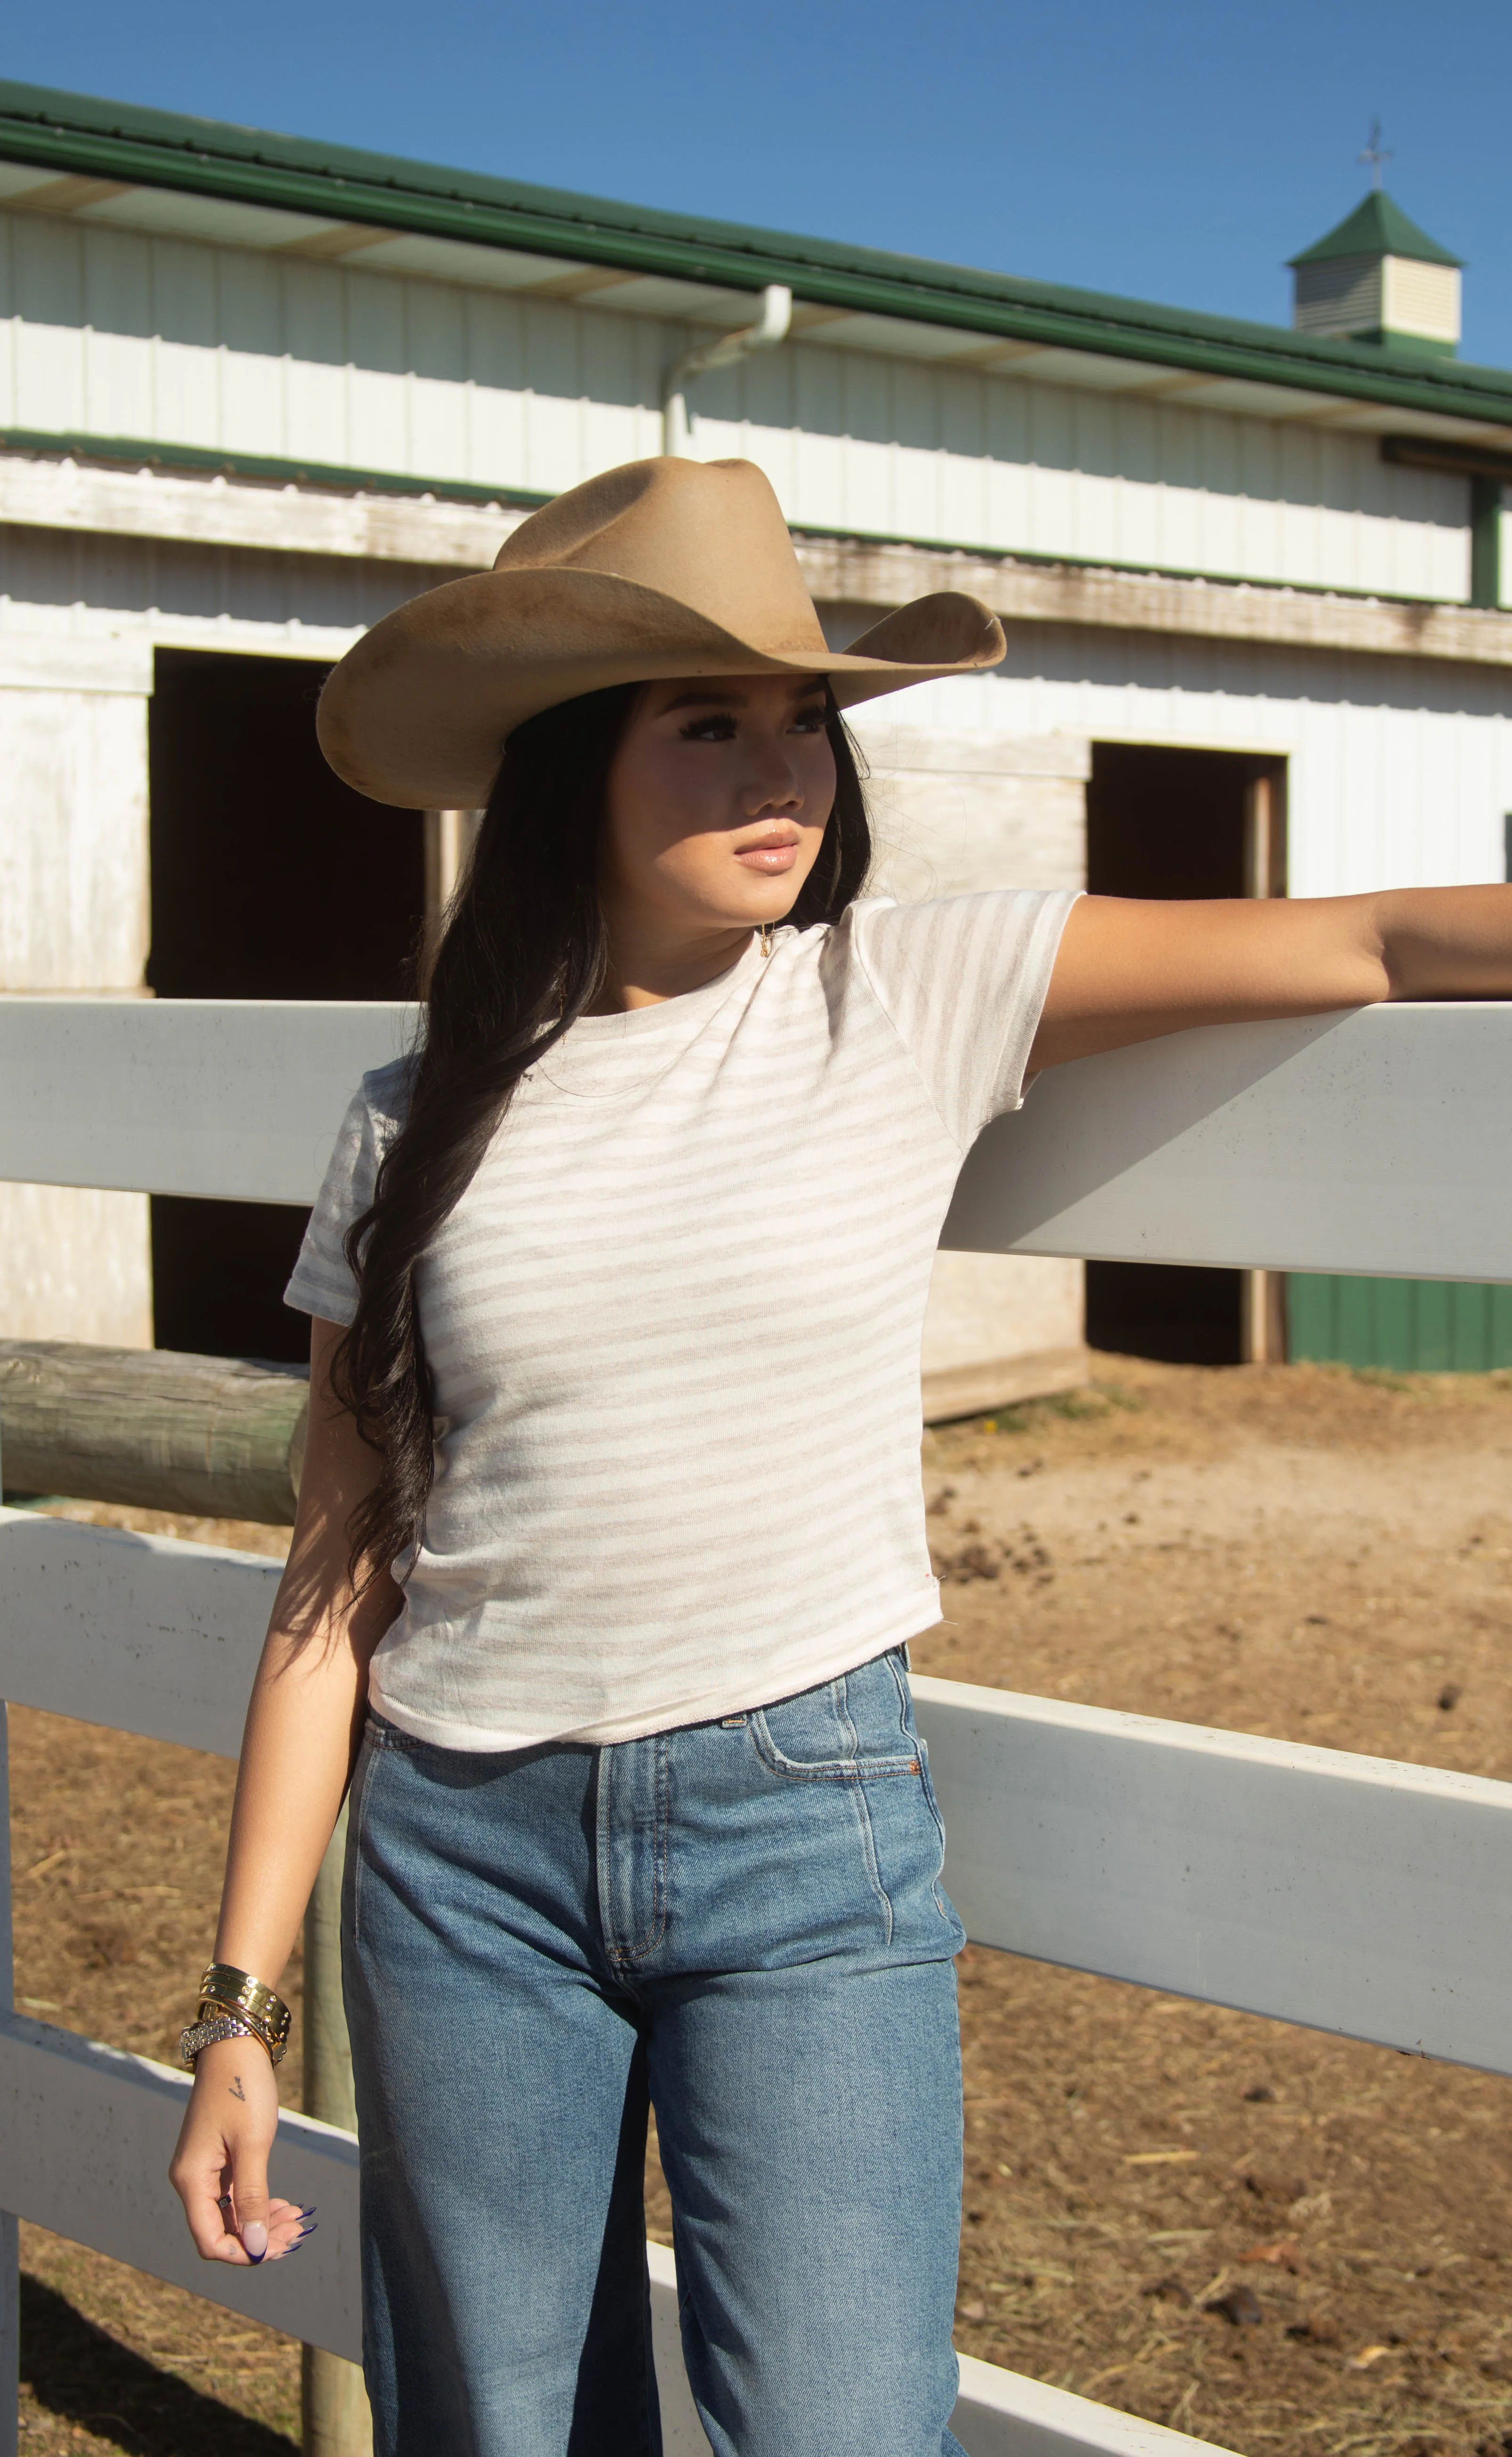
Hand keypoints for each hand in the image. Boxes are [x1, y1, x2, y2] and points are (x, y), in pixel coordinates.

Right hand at [169, 2035, 311, 2264]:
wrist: (236, 2047)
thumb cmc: (243, 2089)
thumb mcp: (252, 2144)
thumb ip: (252, 2197)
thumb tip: (253, 2248)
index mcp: (192, 2180)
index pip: (210, 2241)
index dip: (242, 2253)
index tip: (279, 2247)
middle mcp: (192, 2181)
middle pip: (222, 2232)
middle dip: (259, 2239)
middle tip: (298, 2233)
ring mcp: (204, 2171)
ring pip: (232, 2216)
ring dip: (262, 2223)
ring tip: (297, 2220)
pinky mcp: (217, 2162)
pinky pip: (235, 2197)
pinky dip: (258, 2204)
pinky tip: (284, 2205)